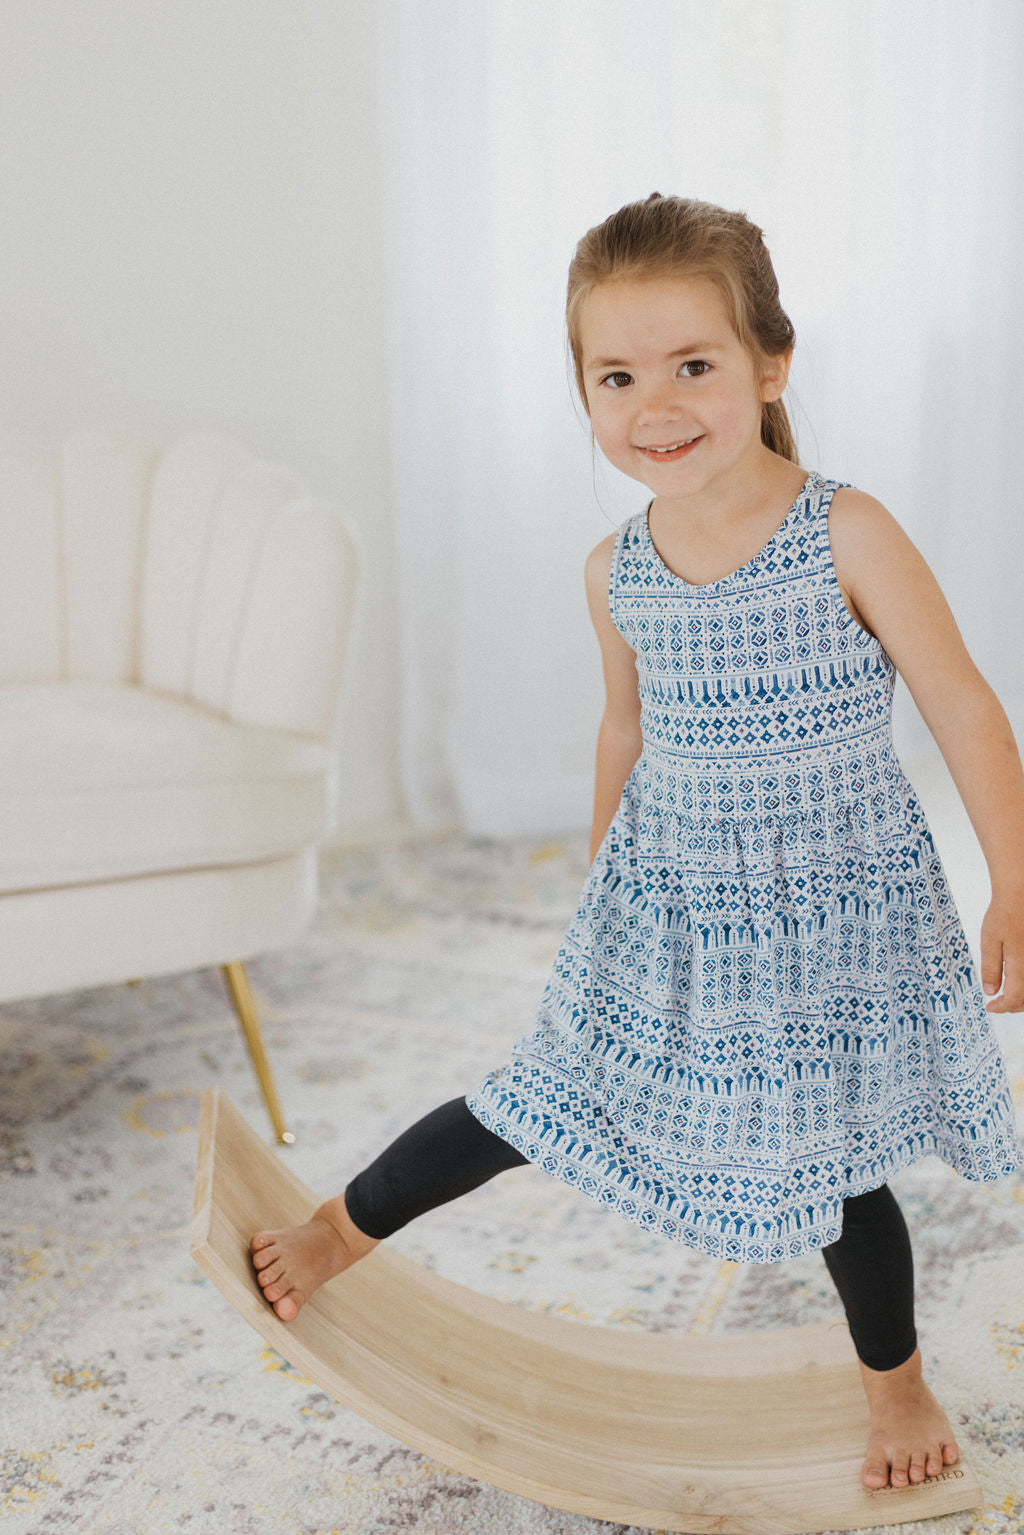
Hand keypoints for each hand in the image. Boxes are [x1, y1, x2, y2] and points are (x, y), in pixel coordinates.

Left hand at [979, 890, 1023, 1011]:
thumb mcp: (990, 940)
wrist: (1021, 893)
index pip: (1015, 999)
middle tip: (998, 1003)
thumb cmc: (1004, 914)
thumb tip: (991, 992)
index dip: (1002, 1007)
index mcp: (1021, 965)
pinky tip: (1019, 981)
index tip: (990, 1007)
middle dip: (1014, 1005)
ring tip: (1009, 995)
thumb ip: (990, 968)